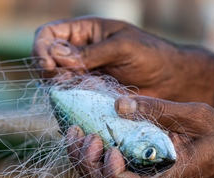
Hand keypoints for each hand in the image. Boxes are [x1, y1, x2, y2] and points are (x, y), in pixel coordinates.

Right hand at [33, 17, 213, 102]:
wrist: (171, 81)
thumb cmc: (151, 56)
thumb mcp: (122, 47)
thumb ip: (91, 53)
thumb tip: (56, 55)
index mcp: (85, 32)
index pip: (48, 34)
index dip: (41, 47)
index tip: (48, 64)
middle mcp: (80, 53)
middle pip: (47, 60)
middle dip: (48, 70)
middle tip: (62, 81)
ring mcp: (84, 75)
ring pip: (56, 82)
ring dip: (58, 89)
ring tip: (72, 93)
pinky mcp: (91, 96)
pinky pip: (72, 100)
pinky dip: (69, 104)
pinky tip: (76, 108)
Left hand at [66, 96, 213, 177]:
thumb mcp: (197, 116)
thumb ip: (160, 110)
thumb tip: (119, 104)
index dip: (115, 175)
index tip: (114, 149)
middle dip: (88, 165)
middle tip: (83, 134)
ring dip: (85, 163)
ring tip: (78, 133)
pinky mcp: (139, 173)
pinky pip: (107, 175)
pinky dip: (92, 158)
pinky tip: (87, 134)